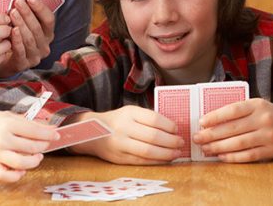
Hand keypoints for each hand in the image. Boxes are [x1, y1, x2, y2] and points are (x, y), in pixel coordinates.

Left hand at [0, 0, 55, 77]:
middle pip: (38, 28)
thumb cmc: (12, 38)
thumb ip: (23, 14)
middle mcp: (44, 46)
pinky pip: (21, 51)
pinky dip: (17, 40)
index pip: (49, 19)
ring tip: (12, 12)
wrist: (1, 60)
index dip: (40, 8)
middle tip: (17, 2)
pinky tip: (12, 30)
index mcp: (47, 34)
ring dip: (21, 23)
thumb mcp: (20, 24)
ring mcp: (35, 57)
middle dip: (27, 13)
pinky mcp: (23, 65)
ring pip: (30, 38)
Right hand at [0, 111, 57, 182]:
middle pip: (30, 147)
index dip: (48, 134)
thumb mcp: (11, 116)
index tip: (56, 135)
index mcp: (8, 124)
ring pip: (20, 163)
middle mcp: (3, 140)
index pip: (33, 131)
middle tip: (46, 144)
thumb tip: (51, 129)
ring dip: (34, 161)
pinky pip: (5, 175)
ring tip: (38, 157)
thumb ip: (31, 123)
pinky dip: (16, 176)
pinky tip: (22, 170)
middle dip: (43, 146)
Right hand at [67, 107, 182, 164]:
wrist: (92, 132)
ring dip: (166, 153)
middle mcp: (124, 128)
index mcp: (129, 113)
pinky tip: (165, 159)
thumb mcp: (130, 112)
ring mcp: (121, 144)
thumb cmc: (118, 121)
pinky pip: (142, 161)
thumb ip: (148, 118)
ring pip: (148, 151)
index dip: (169, 125)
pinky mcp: (119, 158)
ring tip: (176, 153)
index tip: (177, 129)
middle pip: (153, 136)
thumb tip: (172, 128)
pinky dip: (156, 161)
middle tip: (181, 142)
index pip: (154, 119)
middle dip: (171, 141)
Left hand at [193, 99, 272, 161]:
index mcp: (258, 105)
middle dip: (211, 135)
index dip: (215, 116)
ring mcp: (269, 136)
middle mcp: (264, 119)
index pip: (233, 110)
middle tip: (197, 138)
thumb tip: (210, 122)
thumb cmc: (271, 115)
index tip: (201, 122)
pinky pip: (249, 156)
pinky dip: (233, 157)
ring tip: (206, 149)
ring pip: (239, 144)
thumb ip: (238, 111)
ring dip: (219, 148)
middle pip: (233, 129)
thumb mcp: (258, 106)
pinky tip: (221, 156)